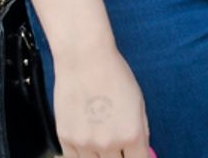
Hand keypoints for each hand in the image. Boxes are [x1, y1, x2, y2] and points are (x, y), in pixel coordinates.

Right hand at [51, 43, 148, 157]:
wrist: (85, 60)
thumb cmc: (115, 75)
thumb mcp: (139, 103)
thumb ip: (141, 130)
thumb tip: (142, 150)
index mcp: (131, 134)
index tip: (134, 154)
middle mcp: (108, 144)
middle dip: (120, 156)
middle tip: (118, 148)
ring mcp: (84, 143)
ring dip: (99, 157)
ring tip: (101, 142)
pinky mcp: (65, 138)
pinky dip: (81, 154)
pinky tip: (86, 144)